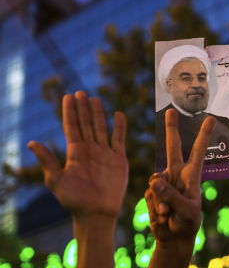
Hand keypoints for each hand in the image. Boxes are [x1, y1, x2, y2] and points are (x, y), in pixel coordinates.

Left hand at [27, 91, 127, 219]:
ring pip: (101, 127)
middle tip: (80, 92)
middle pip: (85, 124)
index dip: (69, 112)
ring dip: (98, 113)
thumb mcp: (56, 180)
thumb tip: (30, 143)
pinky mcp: (118, 158)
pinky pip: (119, 138)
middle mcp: (89, 149)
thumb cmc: (75, 200)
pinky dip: (120, 126)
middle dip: (82, 108)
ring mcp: (104, 153)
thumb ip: (47, 160)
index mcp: (75, 152)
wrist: (97, 213)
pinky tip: (118, 114)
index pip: (71, 127)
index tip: (68, 96)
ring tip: (94, 99)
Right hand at [145, 109, 215, 243]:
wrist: (173, 237)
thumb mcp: (186, 210)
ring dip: (161, 200)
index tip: (211, 118)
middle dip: (171, 129)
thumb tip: (155, 180)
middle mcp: (177, 174)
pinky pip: (149, 194)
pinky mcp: (152, 192)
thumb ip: (172, 195)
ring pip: (156, 180)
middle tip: (170, 111)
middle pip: (172, 147)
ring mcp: (163, 182)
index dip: (204, 134)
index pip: (198, 151)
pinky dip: (154, 207)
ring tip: (168, 214)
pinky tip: (161, 216)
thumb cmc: (187, 222)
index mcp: (191, 175)